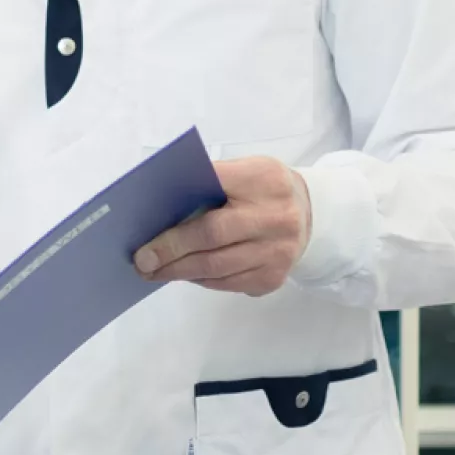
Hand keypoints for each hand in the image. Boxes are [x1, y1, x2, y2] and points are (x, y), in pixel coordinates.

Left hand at [133, 157, 311, 295]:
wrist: (312, 214)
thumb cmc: (262, 189)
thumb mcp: (244, 171)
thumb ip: (210, 182)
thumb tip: (160, 207)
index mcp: (262, 180)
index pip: (210, 193)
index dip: (179, 208)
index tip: (145, 231)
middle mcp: (275, 218)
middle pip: (212, 237)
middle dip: (171, 250)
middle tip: (142, 261)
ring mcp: (278, 252)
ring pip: (218, 267)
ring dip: (181, 271)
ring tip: (155, 271)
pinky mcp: (275, 277)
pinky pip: (229, 283)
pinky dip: (202, 279)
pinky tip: (184, 274)